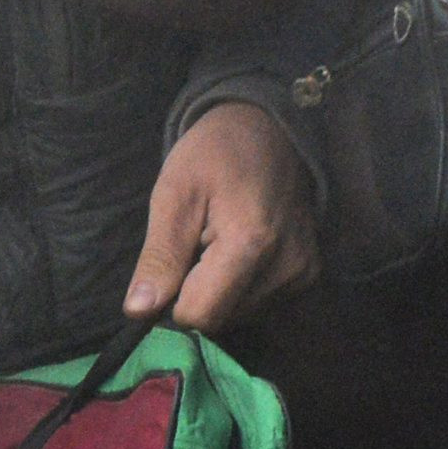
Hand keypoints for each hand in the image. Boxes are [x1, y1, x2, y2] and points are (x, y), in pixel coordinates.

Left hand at [126, 101, 315, 333]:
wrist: (267, 129)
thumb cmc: (213, 154)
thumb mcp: (173, 194)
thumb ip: (159, 257)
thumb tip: (138, 312)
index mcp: (251, 243)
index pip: (200, 315)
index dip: (172, 301)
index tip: (170, 267)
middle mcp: (287, 267)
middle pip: (220, 320)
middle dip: (196, 294)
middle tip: (196, 245)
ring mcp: (303, 273)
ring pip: (239, 316)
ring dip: (218, 291)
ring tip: (217, 242)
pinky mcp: (309, 275)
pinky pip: (259, 304)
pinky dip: (240, 287)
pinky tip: (238, 251)